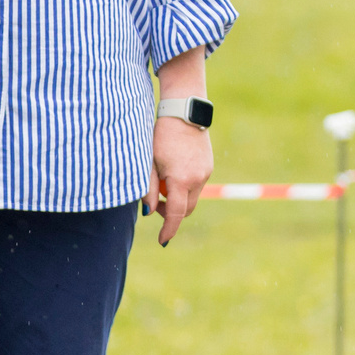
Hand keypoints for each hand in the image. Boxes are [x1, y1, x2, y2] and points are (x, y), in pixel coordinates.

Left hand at [144, 116, 211, 246]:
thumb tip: (146, 211)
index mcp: (181, 180)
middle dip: (171, 213)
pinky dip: (184, 187)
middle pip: (186, 209)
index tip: (162, 241)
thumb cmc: (161, 136)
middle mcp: (198, 179)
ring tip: (162, 183)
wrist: (183, 113)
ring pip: (192, 198)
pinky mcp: (208, 166)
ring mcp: (206, 173)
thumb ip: (148, 188)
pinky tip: (172, 172)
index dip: (168, 229)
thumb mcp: (149, 162)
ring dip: (178, 199)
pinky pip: (196, 185)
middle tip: (154, 203)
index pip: (175, 214)